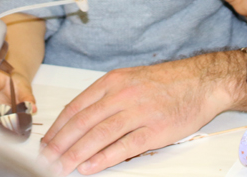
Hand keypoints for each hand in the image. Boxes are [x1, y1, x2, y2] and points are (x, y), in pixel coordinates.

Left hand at [39, 52, 244, 174]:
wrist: (202, 81)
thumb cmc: (167, 82)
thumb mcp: (130, 80)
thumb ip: (105, 97)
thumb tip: (78, 120)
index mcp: (113, 82)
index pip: (76, 107)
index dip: (58, 128)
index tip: (45, 144)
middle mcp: (122, 95)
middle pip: (83, 122)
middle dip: (61, 144)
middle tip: (45, 160)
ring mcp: (139, 112)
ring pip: (99, 135)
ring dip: (76, 154)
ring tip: (61, 167)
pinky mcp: (155, 130)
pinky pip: (124, 147)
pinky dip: (103, 158)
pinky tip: (89, 167)